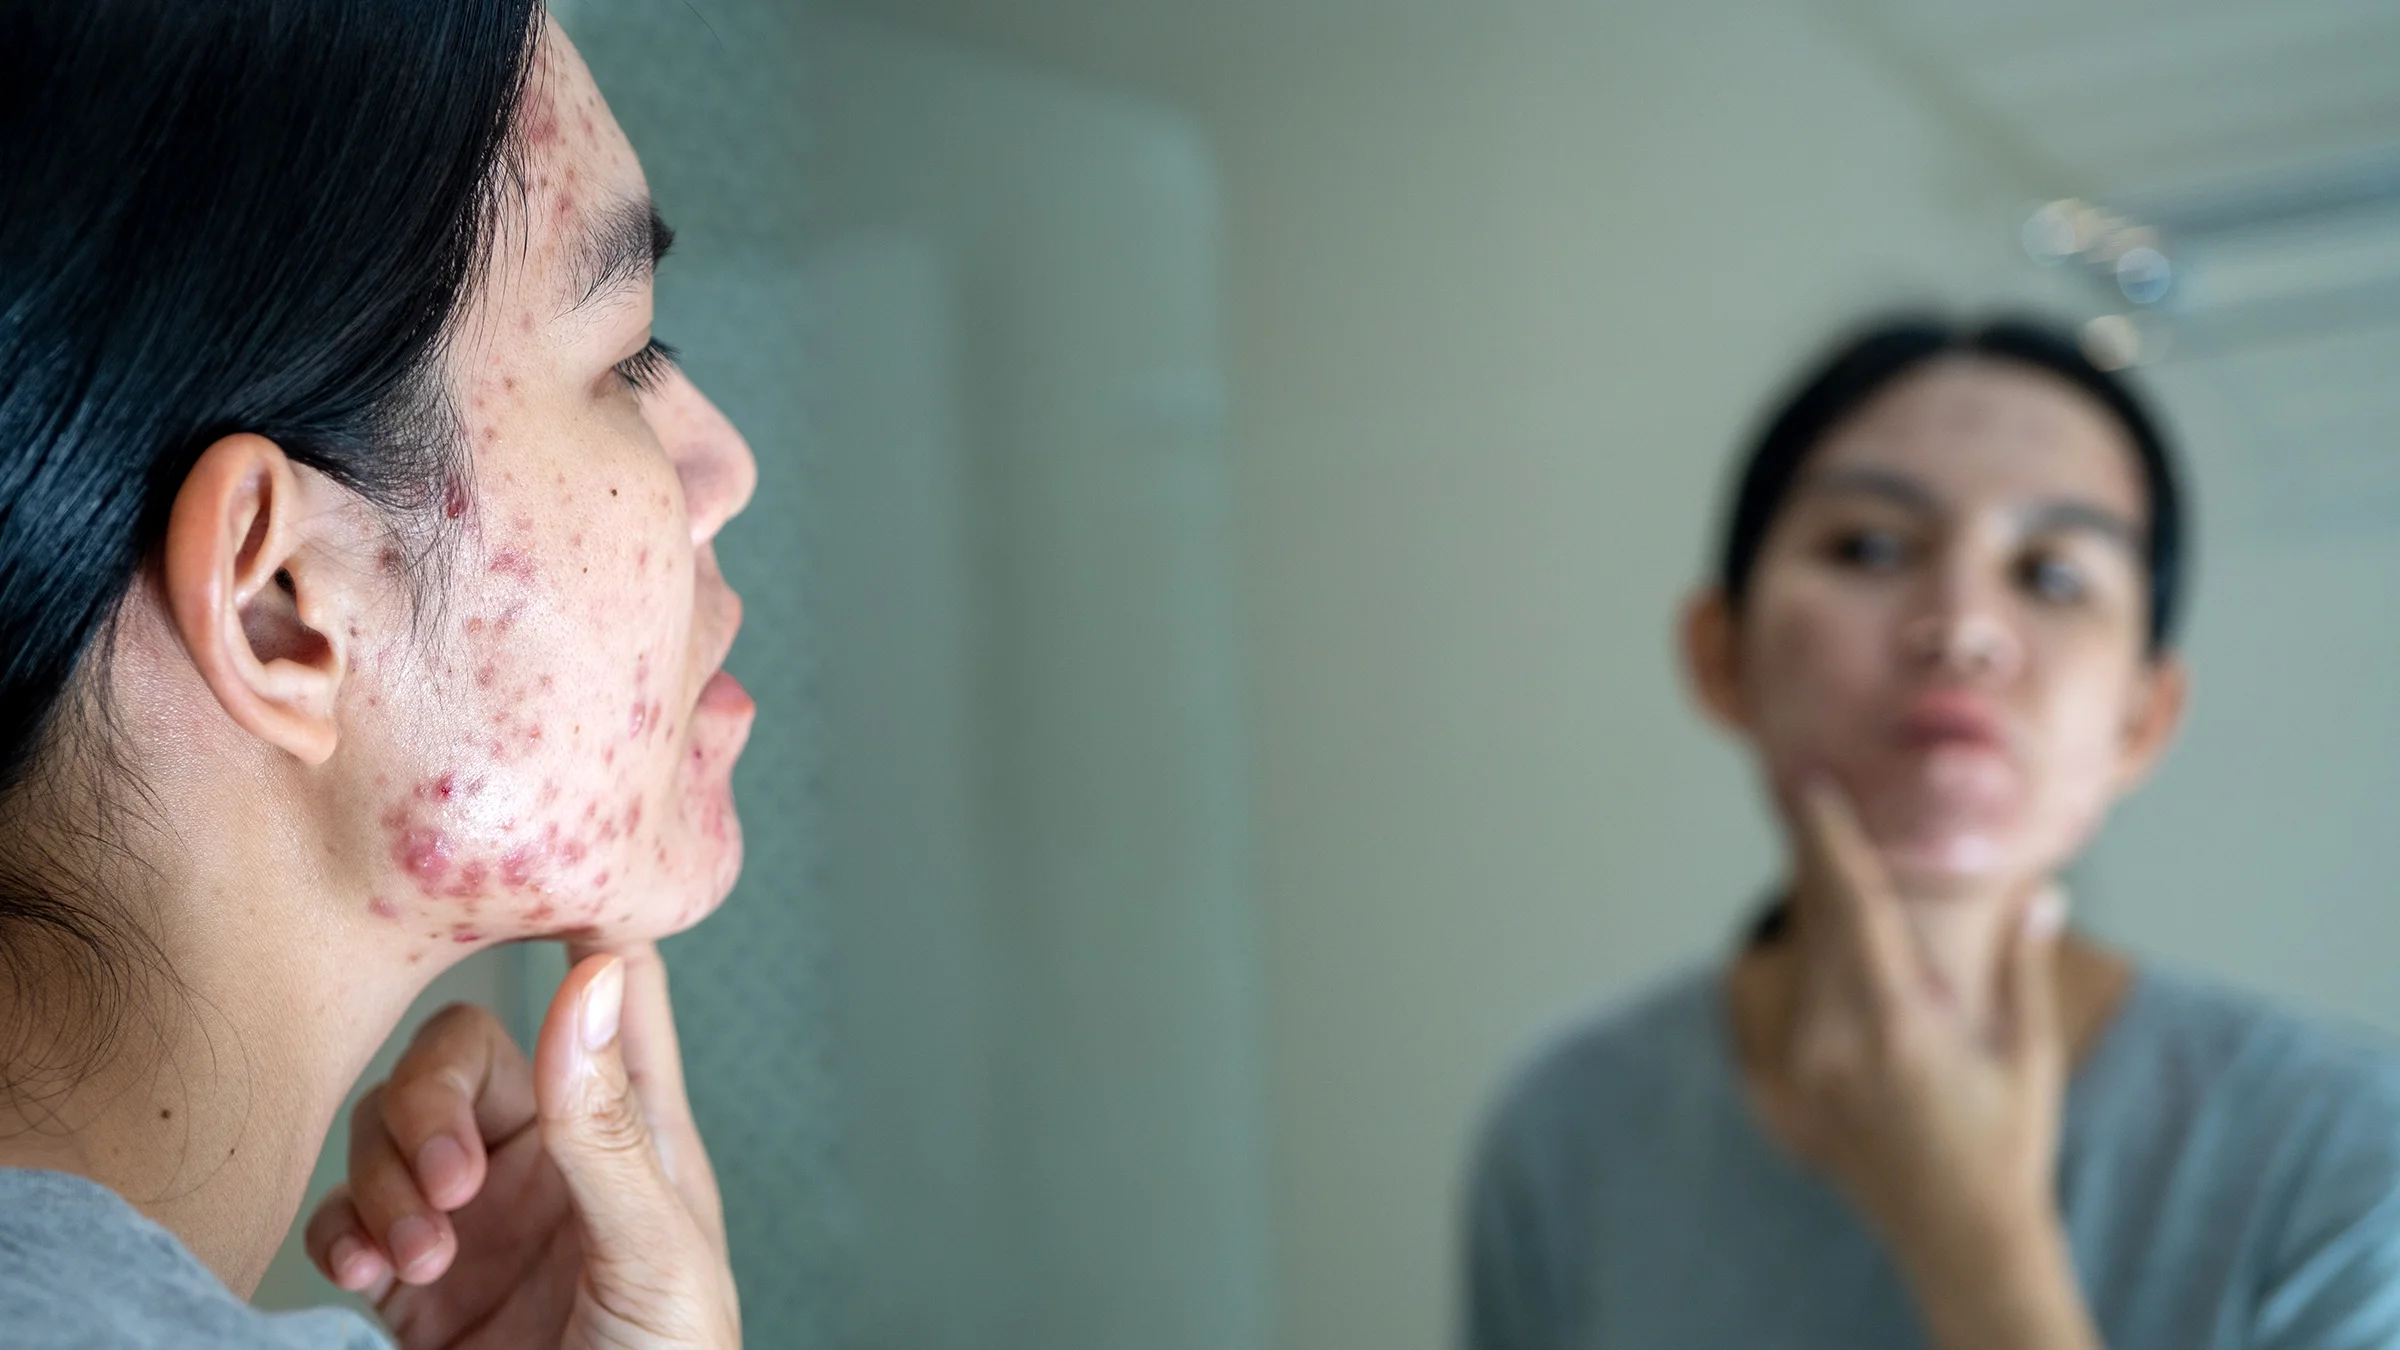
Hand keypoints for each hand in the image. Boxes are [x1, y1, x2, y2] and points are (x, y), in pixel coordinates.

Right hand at [304, 943, 738, 1348]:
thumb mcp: (655, 1252)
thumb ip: (608, 1129)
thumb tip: (592, 978)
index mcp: (631, 1128)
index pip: (613, 989)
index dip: (583, 919)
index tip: (527, 869)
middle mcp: (546, 1153)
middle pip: (458, 1055)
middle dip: (429, 1102)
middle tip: (449, 1183)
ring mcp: (472, 1213)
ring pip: (387, 1126)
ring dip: (385, 1180)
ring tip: (422, 1258)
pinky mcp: (408, 1280)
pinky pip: (346, 1215)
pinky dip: (340, 1230)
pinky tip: (366, 1273)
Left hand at [1750, 779, 2091, 1349]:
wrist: (1959, 1240)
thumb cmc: (2007, 1147)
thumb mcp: (2028, 1057)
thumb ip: (2021, 969)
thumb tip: (2041, 890)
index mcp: (1898, 1027)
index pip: (1854, 910)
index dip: (1829, 840)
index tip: (1811, 784)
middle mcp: (1837, 1041)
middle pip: (1816, 921)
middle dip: (1813, 853)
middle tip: (1805, 783)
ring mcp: (1809, 1063)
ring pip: (1805, 954)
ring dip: (1814, 898)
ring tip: (1819, 834)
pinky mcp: (1799, 1079)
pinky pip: (1804, 993)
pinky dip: (1816, 949)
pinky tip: (1828, 917)